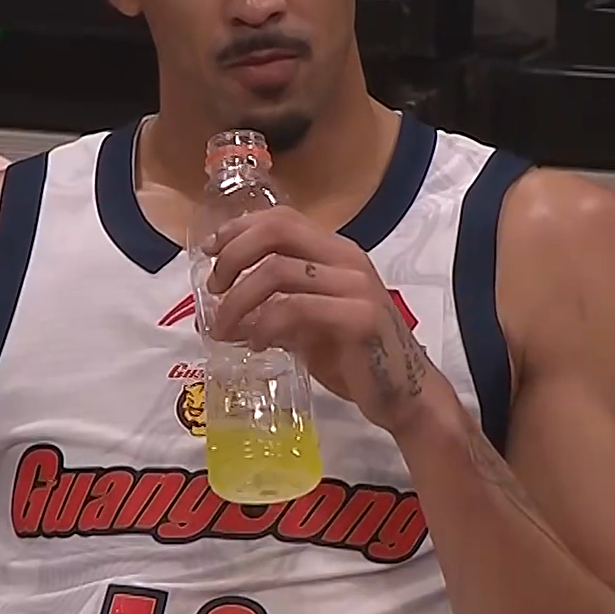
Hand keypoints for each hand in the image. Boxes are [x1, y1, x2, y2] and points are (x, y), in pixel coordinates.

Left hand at [206, 205, 443, 435]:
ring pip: (277, 270)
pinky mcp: (358, 317)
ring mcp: (355, 286)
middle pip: (276, 231)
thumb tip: (229, 310)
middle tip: (214, 289)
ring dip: (238, 300)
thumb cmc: (357, 358)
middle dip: (233, 256)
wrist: (404, 394)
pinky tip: (258, 345)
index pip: (281, 219)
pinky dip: (264, 326)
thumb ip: (279, 307)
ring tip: (224, 329)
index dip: (238, 230)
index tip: (210, 253)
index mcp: (336, 254)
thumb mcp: (310, 325)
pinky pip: (295, 308)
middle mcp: (347, 260)